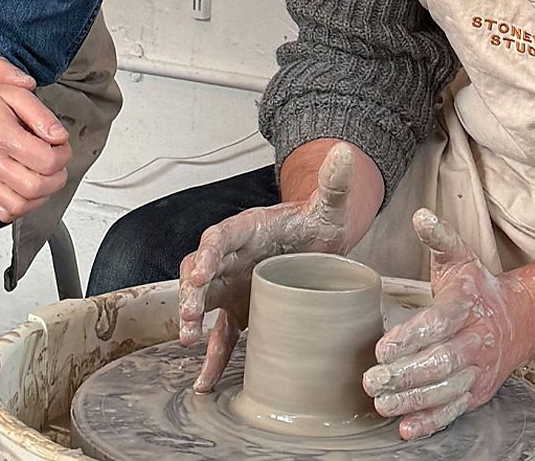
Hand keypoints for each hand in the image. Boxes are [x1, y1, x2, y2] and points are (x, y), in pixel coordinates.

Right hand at [0, 82, 70, 222]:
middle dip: (57, 177)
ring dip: (43, 195)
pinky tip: (28, 189)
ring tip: (44, 176)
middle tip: (56, 163)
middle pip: (36, 186)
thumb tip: (60, 137)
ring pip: (21, 205)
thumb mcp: (15, 95)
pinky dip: (23, 206)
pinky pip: (5, 212)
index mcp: (1, 136)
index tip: (61, 146)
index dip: (64, 155)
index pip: (46, 160)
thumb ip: (42, 116)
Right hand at [179, 147, 354, 391]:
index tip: (199, 274)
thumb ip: (334, 184)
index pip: (219, 238)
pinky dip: (212, 357)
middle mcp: (231, 257)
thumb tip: (346, 152)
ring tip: (189, 340)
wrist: (319, 245)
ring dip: (193, 319)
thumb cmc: (318, 224)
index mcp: (246, 229)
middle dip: (192, 293)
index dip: (207, 255)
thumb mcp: (329, 207)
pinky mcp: (239, 311)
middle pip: (201, 271)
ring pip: (203, 302)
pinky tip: (203, 382)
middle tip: (189, 315)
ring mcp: (231, 286)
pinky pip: (221, 336)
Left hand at [364, 209, 528, 439]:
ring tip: (382, 403)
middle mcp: (475, 341)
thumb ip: (438, 238)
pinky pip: (453, 411)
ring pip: (445, 390)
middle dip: (405, 375)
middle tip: (372, 380)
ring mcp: (477, 371)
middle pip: (441, 362)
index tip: (382, 348)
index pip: (439, 324)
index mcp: (467, 307)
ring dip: (412, 401)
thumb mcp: (459, 258)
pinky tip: (407, 428)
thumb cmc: (477, 289)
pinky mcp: (476, 393)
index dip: (411, 337)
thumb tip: (420, 215)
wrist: (520, 320)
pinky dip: (431, 422)